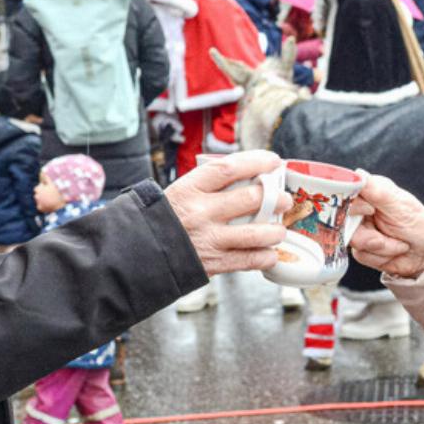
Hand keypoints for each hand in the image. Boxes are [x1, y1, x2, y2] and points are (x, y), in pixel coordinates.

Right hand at [163, 150, 290, 276]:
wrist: (139, 253)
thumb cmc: (166, 219)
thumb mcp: (180, 192)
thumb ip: (209, 185)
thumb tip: (249, 175)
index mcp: (190, 188)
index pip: (229, 167)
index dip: (257, 161)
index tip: (274, 161)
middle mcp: (201, 211)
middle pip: (250, 198)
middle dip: (276, 198)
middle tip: (284, 199)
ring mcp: (209, 238)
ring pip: (256, 232)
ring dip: (275, 231)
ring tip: (280, 230)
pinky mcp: (214, 263)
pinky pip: (250, 260)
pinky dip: (266, 256)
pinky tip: (269, 253)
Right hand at [346, 174, 423, 279]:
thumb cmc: (419, 223)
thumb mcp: (399, 204)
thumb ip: (376, 190)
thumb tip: (358, 174)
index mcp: (369, 191)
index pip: (344, 194)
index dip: (354, 206)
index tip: (371, 211)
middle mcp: (361, 209)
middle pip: (343, 221)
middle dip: (370, 235)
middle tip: (388, 233)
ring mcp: (360, 229)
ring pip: (354, 241)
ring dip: (382, 246)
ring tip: (400, 243)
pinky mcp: (363, 248)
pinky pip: (361, 255)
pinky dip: (382, 256)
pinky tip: (395, 251)